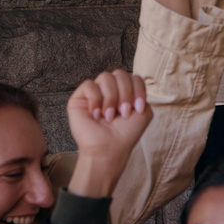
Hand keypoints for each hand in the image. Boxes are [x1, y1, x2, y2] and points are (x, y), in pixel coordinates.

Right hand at [67, 70, 153, 197]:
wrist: (109, 148)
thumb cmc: (125, 133)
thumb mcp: (143, 112)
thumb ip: (141, 93)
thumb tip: (132, 82)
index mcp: (125, 92)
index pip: (133, 77)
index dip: (138, 90)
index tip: (137, 109)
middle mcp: (110, 90)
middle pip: (120, 74)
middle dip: (125, 94)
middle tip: (124, 113)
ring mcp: (95, 93)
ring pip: (105, 77)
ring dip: (111, 98)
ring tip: (109, 116)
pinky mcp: (79, 98)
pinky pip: (89, 85)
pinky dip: (96, 100)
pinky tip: (96, 115)